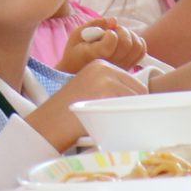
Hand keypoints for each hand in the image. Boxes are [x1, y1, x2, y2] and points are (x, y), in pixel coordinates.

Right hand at [22, 59, 145, 151]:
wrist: (49, 125)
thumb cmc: (68, 114)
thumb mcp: (89, 91)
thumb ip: (110, 88)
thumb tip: (141, 99)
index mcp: (100, 65)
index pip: (133, 83)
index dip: (131, 101)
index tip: (118, 112)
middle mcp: (104, 67)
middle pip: (139, 89)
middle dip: (133, 106)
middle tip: (115, 119)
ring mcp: (106, 78)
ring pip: (136, 99)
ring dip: (129, 113)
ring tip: (108, 121)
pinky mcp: (107, 91)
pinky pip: (130, 106)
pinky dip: (125, 118)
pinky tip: (108, 122)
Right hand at [61, 16, 144, 71]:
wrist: (76, 73)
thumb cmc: (75, 52)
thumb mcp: (77, 35)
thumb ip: (94, 24)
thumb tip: (114, 20)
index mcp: (95, 56)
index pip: (112, 41)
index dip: (110, 33)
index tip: (102, 33)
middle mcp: (110, 64)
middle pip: (127, 42)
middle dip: (121, 30)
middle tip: (112, 31)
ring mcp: (120, 67)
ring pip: (137, 46)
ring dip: (130, 35)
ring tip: (119, 36)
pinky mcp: (128, 67)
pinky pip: (141, 52)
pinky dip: (137, 42)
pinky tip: (125, 41)